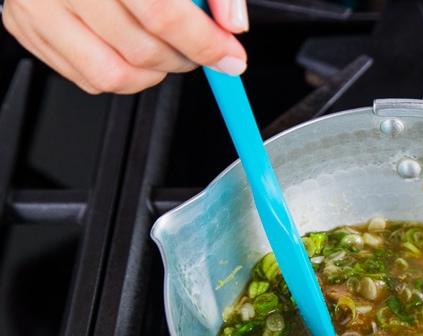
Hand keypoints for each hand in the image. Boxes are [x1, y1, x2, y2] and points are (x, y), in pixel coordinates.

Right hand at [1, 0, 248, 93]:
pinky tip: (132, 50)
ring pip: (115, 74)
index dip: (206, 43)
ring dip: (156, 73)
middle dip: (186, 58)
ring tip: (167, 48)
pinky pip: (89, 78)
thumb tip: (232, 24)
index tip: (231, 57)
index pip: (164, 13)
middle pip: (143, 48)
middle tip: (200, 48)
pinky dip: (124, 77)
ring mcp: (40, 6)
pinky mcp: (27, 27)